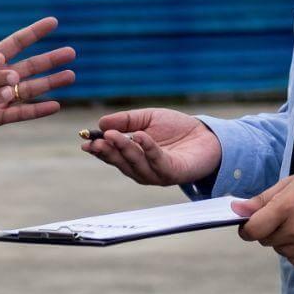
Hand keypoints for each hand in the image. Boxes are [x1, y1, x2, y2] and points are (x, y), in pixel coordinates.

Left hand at [0, 2, 77, 141]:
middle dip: (50, 59)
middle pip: (31, 65)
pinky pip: (20, 113)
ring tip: (71, 75)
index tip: (53, 21)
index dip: (34, 32)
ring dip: (51, 82)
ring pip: (31, 88)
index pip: (17, 42)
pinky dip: (37, 110)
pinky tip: (56, 106)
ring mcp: (1, 96)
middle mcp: (0, 77)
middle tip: (71, 51)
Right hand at [82, 108, 220, 186]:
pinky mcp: (172, 173)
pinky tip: (139, 136)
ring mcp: (156, 174)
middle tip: (96, 141)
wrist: (208, 136)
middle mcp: (142, 170)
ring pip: (135, 164)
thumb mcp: (148, 118)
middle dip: (107, 151)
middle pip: (120, 163)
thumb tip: (101, 123)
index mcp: (134, 158)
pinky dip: (147, 148)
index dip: (98, 150)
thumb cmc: (178, 129)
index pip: (112, 156)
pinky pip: (157, 161)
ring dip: (123, 149)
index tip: (85, 142)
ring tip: (113, 135)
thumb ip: (126, 120)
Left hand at [234, 172, 293, 268]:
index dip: (248, 228)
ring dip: (286, 240)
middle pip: (265, 240)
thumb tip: (236, 210)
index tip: (251, 225)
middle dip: (270, 230)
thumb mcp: (291, 184)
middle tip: (289, 216)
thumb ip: (261, 200)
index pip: (252, 230)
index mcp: (286, 208)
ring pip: (280, 250)